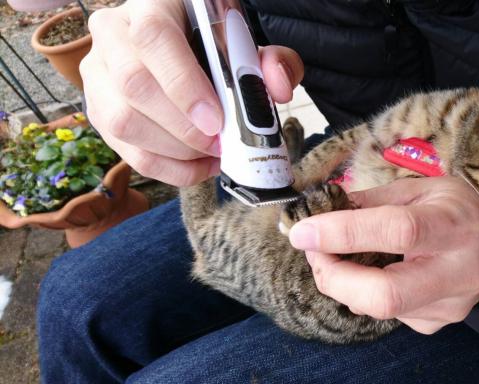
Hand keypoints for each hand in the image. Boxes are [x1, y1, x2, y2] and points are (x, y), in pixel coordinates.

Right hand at [80, 0, 303, 185]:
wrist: (185, 46)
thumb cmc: (214, 43)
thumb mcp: (247, 43)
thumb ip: (272, 61)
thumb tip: (276, 88)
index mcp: (151, 6)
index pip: (154, 38)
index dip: (184, 84)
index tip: (215, 119)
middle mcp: (113, 35)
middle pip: (132, 85)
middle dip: (183, 127)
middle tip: (219, 143)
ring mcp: (98, 75)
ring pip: (122, 123)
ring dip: (176, 152)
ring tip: (213, 154)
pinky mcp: (99, 112)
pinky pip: (128, 152)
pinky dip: (169, 169)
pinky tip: (199, 164)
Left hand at [289, 177, 478, 333]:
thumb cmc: (453, 206)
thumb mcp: (416, 189)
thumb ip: (367, 203)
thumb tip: (314, 218)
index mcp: (454, 225)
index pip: (396, 232)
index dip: (343, 233)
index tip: (303, 232)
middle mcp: (458, 272)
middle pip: (385, 294)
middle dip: (334, 278)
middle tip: (315, 254)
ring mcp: (450, 305)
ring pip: (379, 309)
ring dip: (345, 283)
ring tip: (342, 257)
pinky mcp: (438, 323)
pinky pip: (387, 314)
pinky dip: (367, 293)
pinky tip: (380, 272)